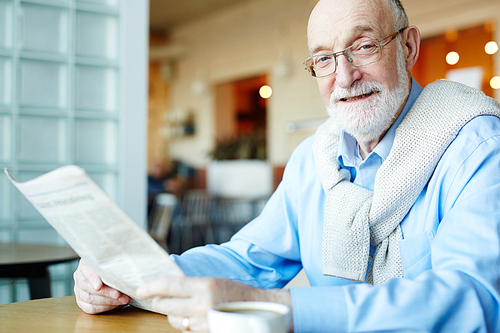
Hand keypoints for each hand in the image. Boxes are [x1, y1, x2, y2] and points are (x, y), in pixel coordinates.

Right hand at [73, 259, 128, 313]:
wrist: (112, 275)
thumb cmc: (113, 268)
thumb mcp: (113, 263)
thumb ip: (114, 267)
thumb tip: (123, 276)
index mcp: (85, 264)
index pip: (85, 269)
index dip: (92, 278)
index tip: (99, 286)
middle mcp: (79, 276)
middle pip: (87, 286)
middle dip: (105, 292)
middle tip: (119, 294)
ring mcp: (79, 290)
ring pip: (88, 298)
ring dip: (108, 301)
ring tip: (122, 300)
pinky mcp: (81, 302)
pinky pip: (90, 308)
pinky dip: (104, 307)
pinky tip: (115, 305)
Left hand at [136, 276, 291, 332]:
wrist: (260, 310)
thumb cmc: (238, 292)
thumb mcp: (215, 281)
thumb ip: (192, 284)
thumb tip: (168, 285)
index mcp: (205, 286)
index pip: (170, 286)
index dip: (152, 287)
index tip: (141, 288)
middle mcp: (203, 304)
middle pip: (166, 305)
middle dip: (158, 301)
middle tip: (155, 297)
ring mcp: (204, 322)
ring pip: (174, 320)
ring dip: (172, 314)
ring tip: (177, 307)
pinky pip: (186, 329)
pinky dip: (184, 323)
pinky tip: (190, 316)